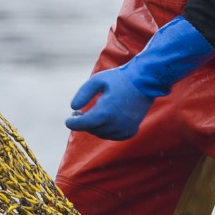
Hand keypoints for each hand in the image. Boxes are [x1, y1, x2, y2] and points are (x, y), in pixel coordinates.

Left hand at [65, 16, 214, 141]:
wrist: (146, 81)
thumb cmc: (120, 79)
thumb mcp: (97, 80)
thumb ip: (82, 94)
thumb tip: (73, 108)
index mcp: (103, 113)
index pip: (81, 125)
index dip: (71, 122)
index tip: (68, 119)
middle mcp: (114, 125)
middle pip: (91, 129)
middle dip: (84, 122)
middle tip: (80, 111)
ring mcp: (124, 130)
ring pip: (101, 134)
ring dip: (95, 126)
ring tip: (94, 113)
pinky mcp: (130, 132)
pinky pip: (113, 135)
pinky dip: (107, 129)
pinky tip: (107, 118)